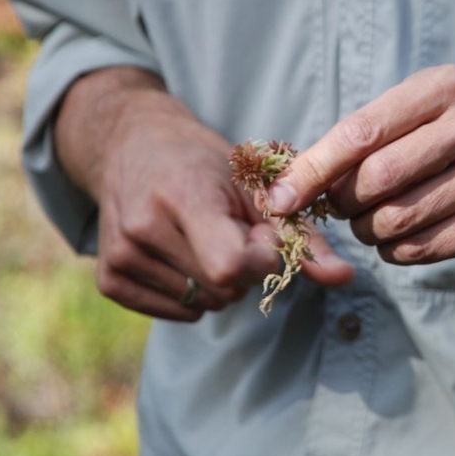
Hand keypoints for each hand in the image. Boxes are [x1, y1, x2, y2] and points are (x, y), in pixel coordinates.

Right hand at [56, 68, 353, 320]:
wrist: (131, 143)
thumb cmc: (203, 161)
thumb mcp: (255, 184)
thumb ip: (301, 234)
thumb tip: (346, 277)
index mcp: (185, 196)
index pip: (231, 266)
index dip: (260, 258)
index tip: (261, 233)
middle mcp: (145, 226)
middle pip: (223, 288)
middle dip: (244, 268)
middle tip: (231, 230)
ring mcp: (122, 254)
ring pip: (203, 304)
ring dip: (219, 282)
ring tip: (204, 239)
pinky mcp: (109, 278)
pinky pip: (174, 312)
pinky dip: (191, 295)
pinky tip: (182, 256)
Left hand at [267, 65, 454, 263]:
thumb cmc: (443, 141)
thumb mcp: (405, 121)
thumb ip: (349, 146)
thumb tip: (283, 193)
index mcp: (445, 86)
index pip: (361, 132)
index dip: (314, 170)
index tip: (281, 200)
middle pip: (379, 177)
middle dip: (346, 203)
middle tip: (344, 209)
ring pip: (399, 218)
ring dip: (370, 232)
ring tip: (374, 224)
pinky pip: (426, 247)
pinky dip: (399, 252)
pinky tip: (404, 239)